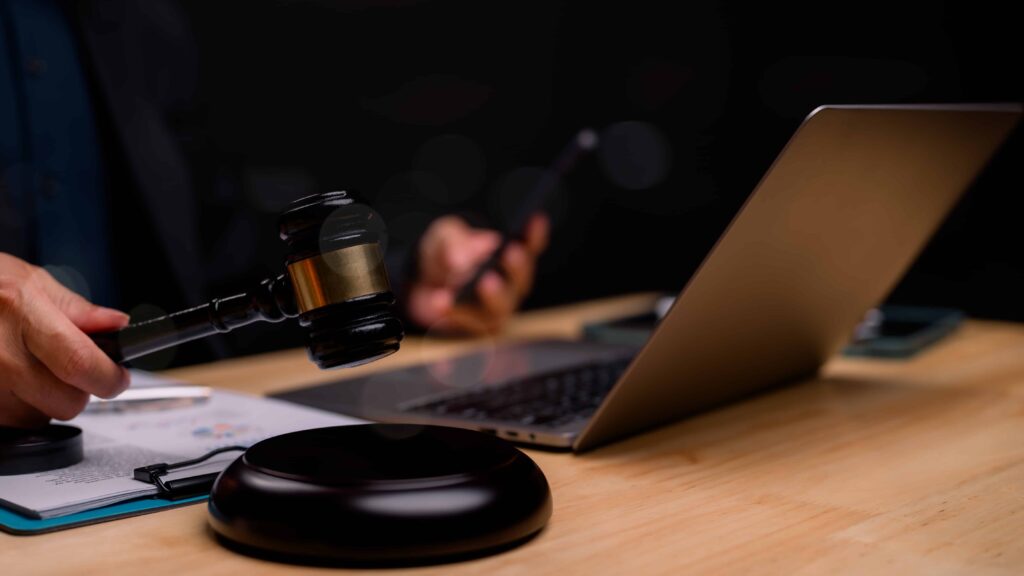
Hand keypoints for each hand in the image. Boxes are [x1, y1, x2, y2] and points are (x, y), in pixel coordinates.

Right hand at [0, 253, 130, 427]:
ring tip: (26, 366)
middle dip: (79, 390)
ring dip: (44, 400)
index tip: (117, 376)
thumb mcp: (28, 280)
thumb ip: (78, 309)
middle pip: (66, 402)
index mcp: (20, 314)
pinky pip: (10, 422)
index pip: (80, 364)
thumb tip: (118, 325)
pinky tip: (7, 379)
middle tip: (70, 368)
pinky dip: (16, 406)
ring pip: (39, 418)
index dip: (109, 377)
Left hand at [405, 214, 548, 334]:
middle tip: (512, 253)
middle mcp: (508, 286)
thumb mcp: (444, 237)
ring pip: (500, 308)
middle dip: (517, 266)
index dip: (535, 234)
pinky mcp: (474, 329)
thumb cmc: (443, 257)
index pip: (529, 246)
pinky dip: (454, 312)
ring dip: (494, 295)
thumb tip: (464, 256)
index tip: (537, 218)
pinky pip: (467, 324)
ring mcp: (494, 310)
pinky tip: (440, 299)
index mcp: (508, 257)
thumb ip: (454, 240)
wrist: (420, 286)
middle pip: (520, 280)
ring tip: (486, 281)